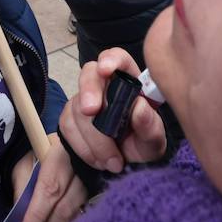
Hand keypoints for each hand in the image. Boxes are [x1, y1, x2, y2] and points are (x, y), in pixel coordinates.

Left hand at [15, 133, 87, 221]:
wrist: (78, 143)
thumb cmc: (44, 153)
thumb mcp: (27, 161)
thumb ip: (23, 186)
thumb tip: (18, 217)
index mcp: (60, 159)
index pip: (48, 192)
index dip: (36, 218)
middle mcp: (81, 173)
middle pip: (63, 210)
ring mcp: (94, 186)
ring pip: (76, 218)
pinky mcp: (99, 197)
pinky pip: (84, 220)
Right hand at [59, 48, 166, 174]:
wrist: (125, 163)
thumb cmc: (142, 143)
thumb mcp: (154, 141)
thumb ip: (150, 126)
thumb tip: (139, 107)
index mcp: (129, 81)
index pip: (118, 58)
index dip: (110, 59)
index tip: (106, 69)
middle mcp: (104, 86)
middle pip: (89, 74)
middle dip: (89, 92)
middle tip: (92, 111)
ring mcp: (83, 99)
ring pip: (77, 107)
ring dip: (94, 138)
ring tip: (113, 161)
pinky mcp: (70, 117)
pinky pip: (67, 127)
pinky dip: (83, 148)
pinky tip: (99, 160)